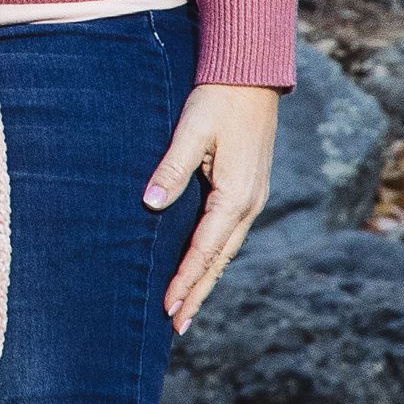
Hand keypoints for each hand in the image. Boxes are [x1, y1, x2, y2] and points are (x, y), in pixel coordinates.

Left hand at [151, 81, 280, 330]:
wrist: (251, 77)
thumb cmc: (218, 100)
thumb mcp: (192, 131)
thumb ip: (172, 169)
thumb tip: (150, 204)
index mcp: (235, 196)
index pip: (204, 249)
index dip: (185, 280)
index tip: (168, 308)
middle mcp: (248, 204)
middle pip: (219, 260)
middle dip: (197, 293)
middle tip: (176, 326)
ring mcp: (252, 199)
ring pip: (226, 250)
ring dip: (206, 279)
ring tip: (187, 308)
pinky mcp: (248, 190)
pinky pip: (228, 235)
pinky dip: (214, 257)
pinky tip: (202, 267)